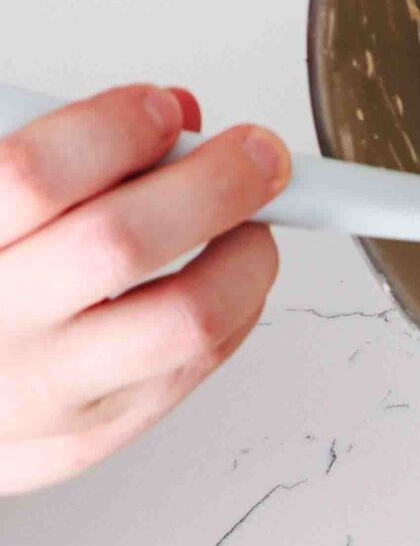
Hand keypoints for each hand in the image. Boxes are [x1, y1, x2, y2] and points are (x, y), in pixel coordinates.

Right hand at [0, 87, 286, 493]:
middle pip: (122, 244)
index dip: (116, 127)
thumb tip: (175, 116)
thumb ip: (61, 153)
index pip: (36, 174)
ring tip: (255, 223)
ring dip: (244, 259)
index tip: (161, 108)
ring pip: (183, 323)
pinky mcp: (94, 437)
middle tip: (256, 155)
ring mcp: (48, 392)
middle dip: (210, 184)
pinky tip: (232, 278)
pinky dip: (236, 311)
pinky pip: (193, 370)